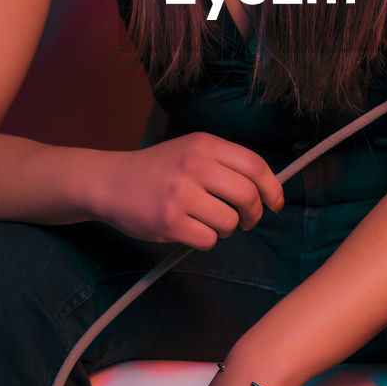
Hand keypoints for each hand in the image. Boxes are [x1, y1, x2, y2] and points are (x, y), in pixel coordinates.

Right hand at [97, 133, 283, 249]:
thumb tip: (266, 189)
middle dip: (253, 214)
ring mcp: (181, 194)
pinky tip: (189, 228)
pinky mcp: (169, 221)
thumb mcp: (191, 150)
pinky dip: (204, 239)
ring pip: (229, 222)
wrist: (111, 182)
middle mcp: (194, 166)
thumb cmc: (158, 169)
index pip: (255, 166)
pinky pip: (207, 240)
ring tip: (208, 221)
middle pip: (248, 196)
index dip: (272, 188)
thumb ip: (225, 163)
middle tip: (246, 220)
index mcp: (204, 145)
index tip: (275, 203)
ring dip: (226, 228)